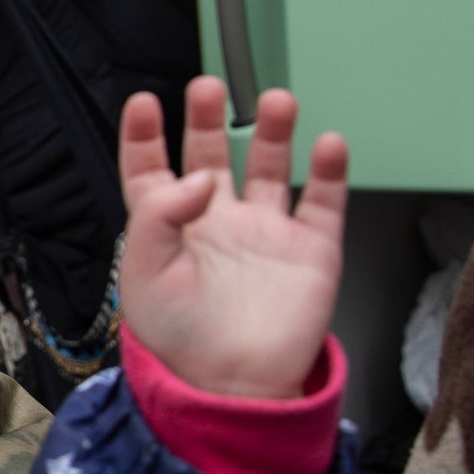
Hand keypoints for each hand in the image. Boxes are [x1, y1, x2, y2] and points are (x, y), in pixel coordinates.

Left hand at [117, 75, 347, 399]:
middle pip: (211, 153)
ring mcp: (264, 233)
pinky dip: (330, 171)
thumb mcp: (146, 274)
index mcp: (167, 228)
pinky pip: (324, 201)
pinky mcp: (309, 250)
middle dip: (208, 117)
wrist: (234, 387)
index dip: (143, 136)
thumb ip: (160, 216)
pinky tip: (328, 143)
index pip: (150, 169)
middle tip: (208, 86)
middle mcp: (215, 222)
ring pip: (271, 166)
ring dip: (273, 131)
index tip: (143, 103)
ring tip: (275, 100)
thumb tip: (196, 175)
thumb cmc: (180, 341)